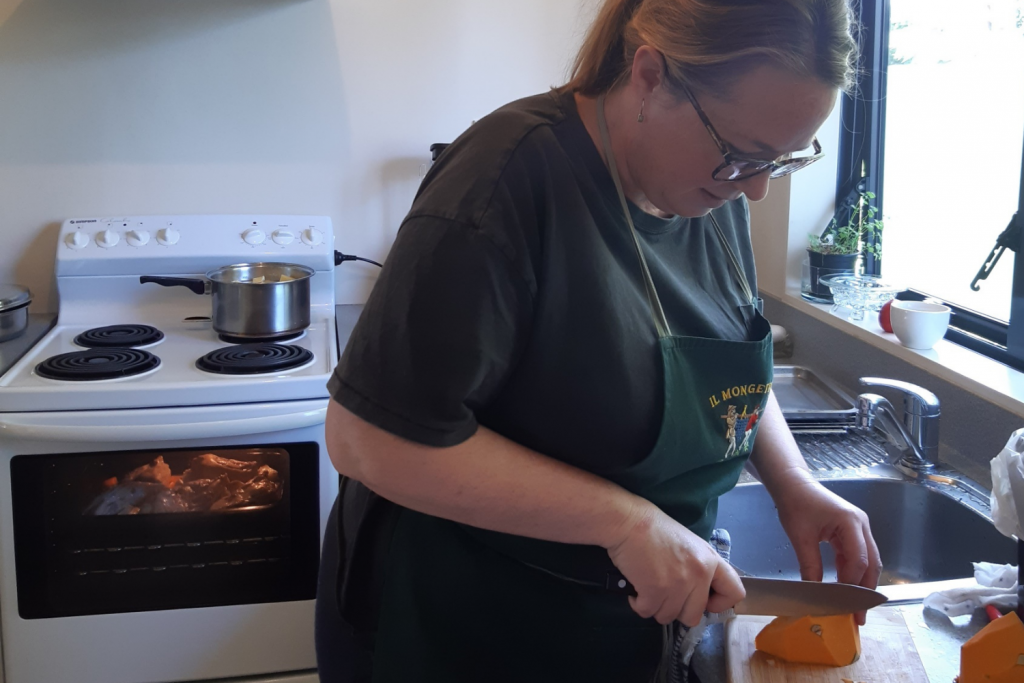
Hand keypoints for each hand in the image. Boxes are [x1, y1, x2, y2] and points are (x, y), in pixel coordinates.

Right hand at [605, 504, 745, 626]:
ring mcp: (678, 584)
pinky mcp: (655, 590)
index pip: (734, 594)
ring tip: (647, 587)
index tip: (702, 600)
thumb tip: (698, 595)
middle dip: (676, 609)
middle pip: (693, 616)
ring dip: (655, 606)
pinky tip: (636, 589)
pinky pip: (647, 612)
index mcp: (711, 560)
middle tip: (664, 593)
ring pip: (668, 617)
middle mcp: (699, 574)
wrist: (629, 521)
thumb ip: (699, 569)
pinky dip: (639, 604)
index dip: (718, 603)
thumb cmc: (655, 529)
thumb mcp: (690, 545)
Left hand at [773, 476, 882, 624]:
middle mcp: (861, 525)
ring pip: (866, 561)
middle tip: (858, 616)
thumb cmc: (796, 505)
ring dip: (860, 583)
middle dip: (865, 590)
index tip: (845, 605)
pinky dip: (851, 572)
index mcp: (851, 523)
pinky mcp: (851, 531)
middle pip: (871, 563)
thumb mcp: (800, 537)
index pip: (859, 560)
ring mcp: (858, 527)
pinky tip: (844, 587)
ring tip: (853, 607)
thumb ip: (810, 565)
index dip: (853, 585)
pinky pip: (856, 555)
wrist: (793, 484)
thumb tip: (814, 593)